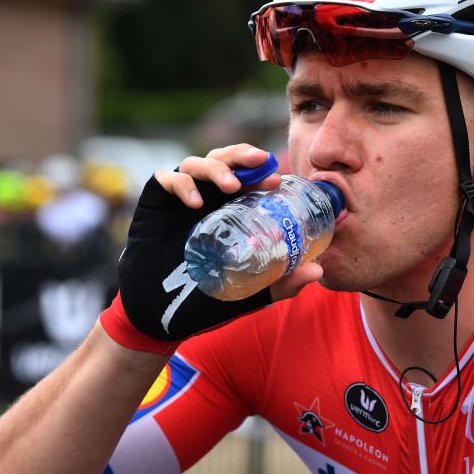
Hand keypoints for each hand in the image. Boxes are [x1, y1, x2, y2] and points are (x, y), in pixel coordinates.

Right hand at [103, 146, 320, 351]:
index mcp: (230, 210)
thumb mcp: (249, 291)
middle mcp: (207, 198)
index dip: (262, 172)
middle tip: (260, 163)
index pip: (248, 177)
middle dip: (243, 157)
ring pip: (197, 164)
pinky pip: (166, 179)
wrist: (158, 316)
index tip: (277, 180)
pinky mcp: (154, 203)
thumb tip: (318, 271)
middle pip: (225, 160)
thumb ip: (281, 283)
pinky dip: (181, 184)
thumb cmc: (204, 300)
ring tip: (231, 186)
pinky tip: (195, 202)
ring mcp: (180, 199)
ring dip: (216, 168)